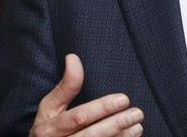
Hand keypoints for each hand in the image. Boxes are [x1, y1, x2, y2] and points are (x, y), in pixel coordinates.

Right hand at [29, 54, 143, 136]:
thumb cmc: (48, 127)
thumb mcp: (50, 106)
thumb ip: (65, 86)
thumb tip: (72, 57)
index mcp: (49, 128)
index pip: (79, 117)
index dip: (102, 108)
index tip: (123, 99)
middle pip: (91, 135)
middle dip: (116, 124)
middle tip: (137, 113)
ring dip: (121, 136)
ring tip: (137, 125)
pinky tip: (131, 136)